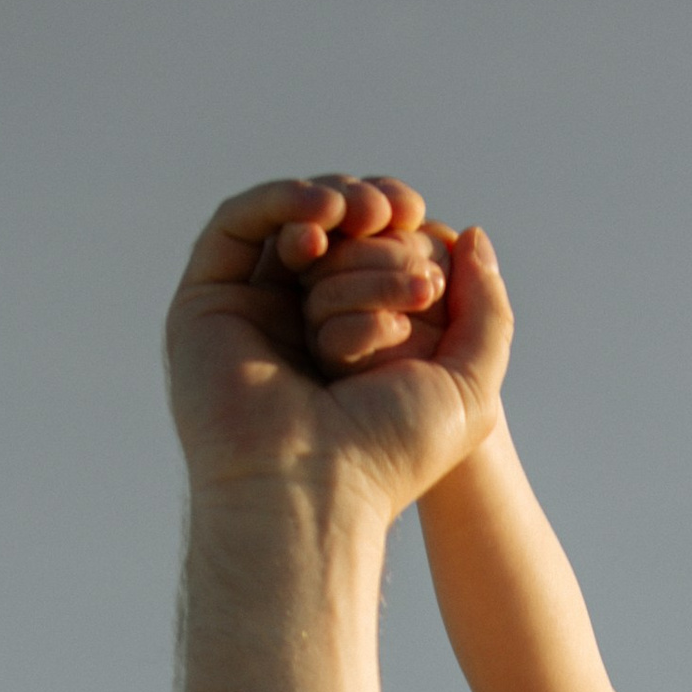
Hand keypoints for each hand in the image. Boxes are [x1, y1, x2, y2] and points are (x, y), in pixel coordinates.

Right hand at [164, 173, 513, 520]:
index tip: (425, 223)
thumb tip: (470, 236)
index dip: (398, 226)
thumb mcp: (468, 384)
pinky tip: (325, 216)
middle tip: (397, 216)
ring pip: (292, 226)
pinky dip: (280, 201)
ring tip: (366, 216)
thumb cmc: (388, 453)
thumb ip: (487, 313)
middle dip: (372, 216)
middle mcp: (297, 325)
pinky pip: (236, 224)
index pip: (373, 258)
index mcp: (351, 343)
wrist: (313, 490)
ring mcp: (248, 312)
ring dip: (334, 202)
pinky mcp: (204, 303)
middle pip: (336, 236)